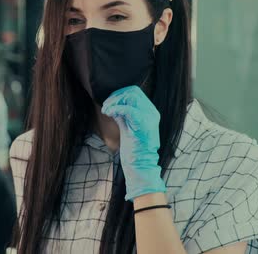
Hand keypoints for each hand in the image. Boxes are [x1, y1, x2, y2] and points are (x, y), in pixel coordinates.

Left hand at [101, 86, 165, 200]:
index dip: (119, 93)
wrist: (141, 166)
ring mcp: (149, 118)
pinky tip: (108, 113)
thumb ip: (123, 114)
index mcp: (150, 112)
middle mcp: (152, 112)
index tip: (108, 102)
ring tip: (106, 110)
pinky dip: (115, 108)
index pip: (135, 92)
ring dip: (114, 101)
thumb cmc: (133, 149)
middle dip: (116, 96)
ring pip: (131, 97)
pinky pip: (129, 110)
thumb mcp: (127, 126)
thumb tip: (112, 103)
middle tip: (106, 106)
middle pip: (133, 91)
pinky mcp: (143, 126)